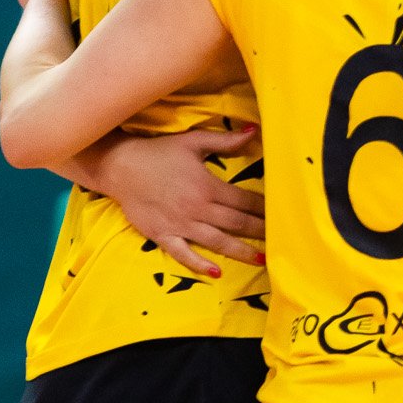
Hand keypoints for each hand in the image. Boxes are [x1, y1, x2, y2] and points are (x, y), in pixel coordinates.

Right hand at [91, 128, 266, 276]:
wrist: (120, 167)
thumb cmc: (159, 153)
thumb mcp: (194, 141)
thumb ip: (226, 140)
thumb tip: (254, 130)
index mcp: (208, 186)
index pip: (244, 200)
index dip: (264, 208)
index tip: (282, 214)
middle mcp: (197, 208)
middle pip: (236, 223)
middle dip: (260, 231)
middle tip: (281, 239)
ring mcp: (180, 225)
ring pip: (216, 241)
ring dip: (240, 251)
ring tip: (261, 259)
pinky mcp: (162, 235)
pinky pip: (183, 253)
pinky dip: (199, 264)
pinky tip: (216, 272)